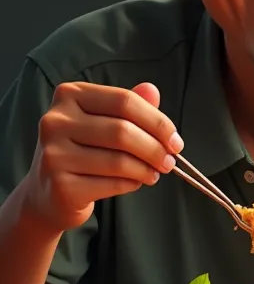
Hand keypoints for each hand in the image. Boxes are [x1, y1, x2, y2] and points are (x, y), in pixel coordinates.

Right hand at [24, 81, 182, 232]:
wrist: (47, 192)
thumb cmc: (82, 150)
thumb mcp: (103, 120)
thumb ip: (128, 105)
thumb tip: (152, 90)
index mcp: (69, 95)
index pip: (124, 101)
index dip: (157, 121)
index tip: (175, 139)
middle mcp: (55, 121)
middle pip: (122, 130)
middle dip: (155, 148)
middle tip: (170, 160)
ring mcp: (54, 154)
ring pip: (119, 160)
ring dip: (146, 169)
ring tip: (155, 172)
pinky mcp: (60, 186)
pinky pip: (111, 183)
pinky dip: (132, 184)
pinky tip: (136, 183)